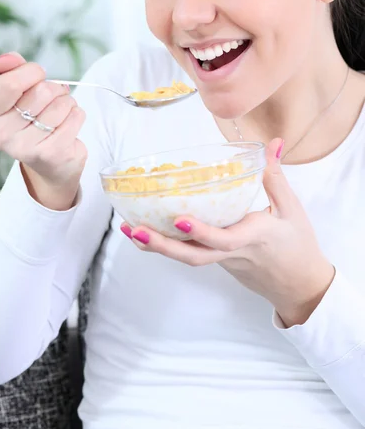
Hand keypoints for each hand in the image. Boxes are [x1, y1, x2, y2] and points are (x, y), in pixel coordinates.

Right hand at [0, 52, 86, 208]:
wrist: (50, 164)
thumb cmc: (33, 123)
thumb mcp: (17, 96)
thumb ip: (11, 72)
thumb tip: (9, 58)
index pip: (10, 84)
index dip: (31, 72)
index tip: (38, 74)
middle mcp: (2, 135)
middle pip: (41, 92)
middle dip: (54, 89)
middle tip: (52, 99)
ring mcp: (27, 148)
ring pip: (61, 104)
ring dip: (67, 102)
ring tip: (60, 114)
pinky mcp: (52, 154)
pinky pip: (75, 117)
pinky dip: (77, 115)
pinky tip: (68, 125)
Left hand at [121, 139, 334, 326]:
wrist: (299, 285)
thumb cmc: (298, 246)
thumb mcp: (292, 209)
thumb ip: (275, 176)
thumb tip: (272, 143)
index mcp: (253, 238)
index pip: (224, 238)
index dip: (202, 231)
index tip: (180, 218)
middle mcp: (232, 253)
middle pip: (193, 256)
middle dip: (162, 245)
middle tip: (134, 229)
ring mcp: (222, 261)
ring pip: (187, 258)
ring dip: (158, 247)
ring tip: (129, 230)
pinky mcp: (218, 262)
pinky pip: (191, 255)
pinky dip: (168, 246)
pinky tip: (148, 233)